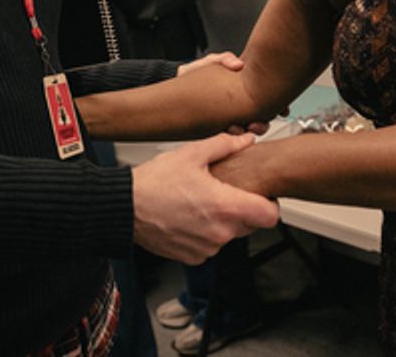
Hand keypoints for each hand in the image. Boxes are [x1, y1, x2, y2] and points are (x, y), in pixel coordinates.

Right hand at [132, 133, 279, 264]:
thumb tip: (246, 139)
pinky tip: (189, 216)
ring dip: (222, 222)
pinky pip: (211, 245)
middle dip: (243, 209)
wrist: (125, 207)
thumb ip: (224, 145)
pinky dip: (205, 233)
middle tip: (224, 192)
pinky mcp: (192, 257)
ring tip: (200, 202)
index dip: (270, 204)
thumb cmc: (154, 182)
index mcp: (225, 207)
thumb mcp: (191, 154)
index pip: (270, 216)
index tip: (261, 195)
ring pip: (229, 235)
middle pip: (251, 225)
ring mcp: (206, 248)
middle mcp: (219, 233)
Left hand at [175, 53, 280, 133]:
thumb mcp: (208, 63)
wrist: (171, 92)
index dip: (275, 103)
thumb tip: (238, 64)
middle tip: (263, 119)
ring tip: (248, 126)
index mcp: (238, 88)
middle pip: (260, 114)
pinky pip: (231, 134)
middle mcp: (236, 104)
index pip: (263, 96)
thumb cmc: (190, 75)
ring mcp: (228, 117)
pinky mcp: (217, 128)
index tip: (282, 108)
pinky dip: (235, 134)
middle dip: (265, 119)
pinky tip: (233, 128)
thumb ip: (223, 60)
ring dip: (253, 128)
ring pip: (248, 127)